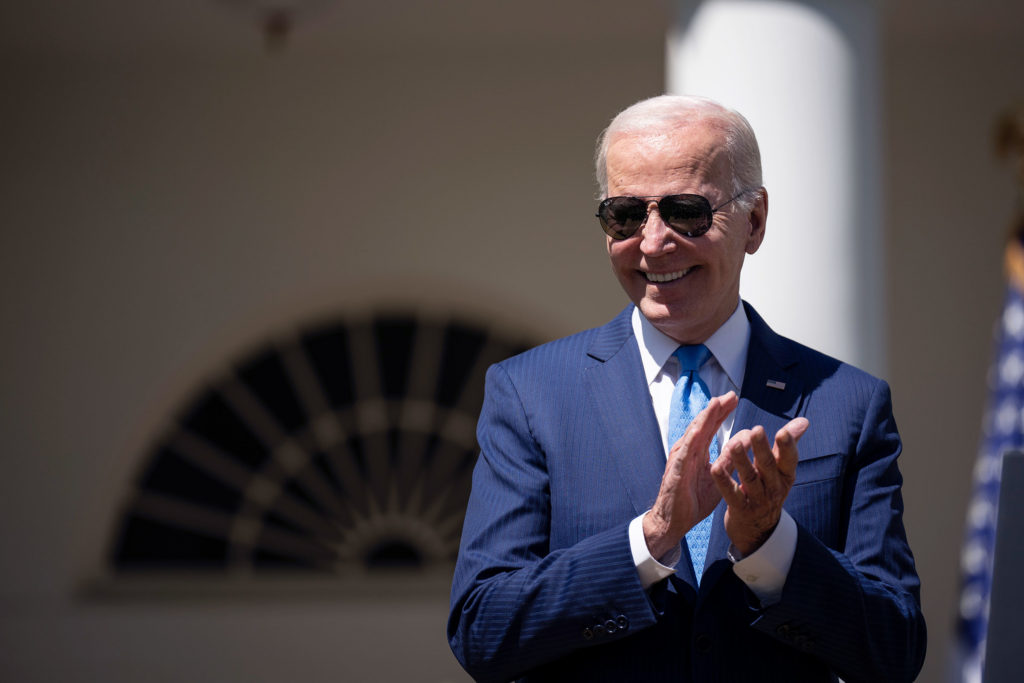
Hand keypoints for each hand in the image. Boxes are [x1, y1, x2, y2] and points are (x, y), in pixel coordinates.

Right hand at [643, 391, 738, 558]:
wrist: (673, 522)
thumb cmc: (692, 500)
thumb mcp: (717, 477)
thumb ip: (729, 460)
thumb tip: (744, 442)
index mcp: (697, 453)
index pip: (710, 428)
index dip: (720, 413)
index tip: (732, 399)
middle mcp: (687, 452)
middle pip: (702, 425)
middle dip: (715, 409)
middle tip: (729, 395)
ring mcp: (680, 460)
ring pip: (692, 434)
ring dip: (703, 419)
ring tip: (715, 404)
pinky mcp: (675, 472)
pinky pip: (684, 454)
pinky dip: (691, 440)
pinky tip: (699, 430)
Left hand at [710, 418, 809, 555]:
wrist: (757, 530)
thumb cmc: (768, 490)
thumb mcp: (781, 471)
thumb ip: (787, 445)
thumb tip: (804, 421)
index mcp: (785, 476)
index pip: (789, 460)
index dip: (788, 447)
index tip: (784, 432)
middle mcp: (774, 488)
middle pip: (768, 466)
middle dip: (762, 448)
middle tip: (756, 430)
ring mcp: (758, 500)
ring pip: (749, 478)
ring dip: (742, 461)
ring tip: (733, 444)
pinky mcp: (741, 510)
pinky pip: (731, 494)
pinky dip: (724, 481)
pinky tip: (715, 467)